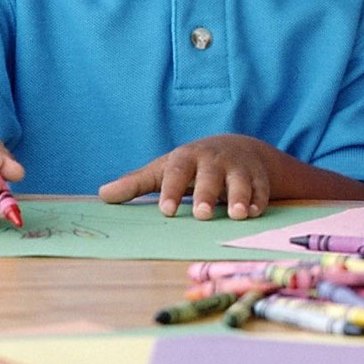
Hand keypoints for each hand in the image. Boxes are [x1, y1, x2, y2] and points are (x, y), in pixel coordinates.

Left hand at [98, 134, 274, 219]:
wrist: (237, 148)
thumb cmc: (191, 166)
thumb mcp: (164, 170)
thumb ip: (136, 184)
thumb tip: (102, 195)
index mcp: (187, 157)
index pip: (176, 171)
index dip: (171, 190)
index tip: (166, 211)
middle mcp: (214, 160)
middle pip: (210, 176)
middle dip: (207, 194)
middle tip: (200, 215)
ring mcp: (239, 167)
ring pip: (241, 181)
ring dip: (240, 197)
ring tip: (237, 215)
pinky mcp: (259, 177)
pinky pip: (261, 189)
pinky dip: (259, 201)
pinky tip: (254, 213)